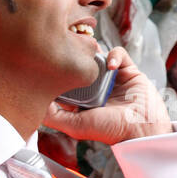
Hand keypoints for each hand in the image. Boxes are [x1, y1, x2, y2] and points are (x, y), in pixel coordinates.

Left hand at [43, 47, 172, 145]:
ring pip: (98, 55)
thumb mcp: (74, 126)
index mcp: (81, 99)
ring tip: (89, 52)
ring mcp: (111, 78)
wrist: (141, 128)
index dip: (59, 69)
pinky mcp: (128, 70)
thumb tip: (35, 103)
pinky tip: (111, 66)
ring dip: (93, 51)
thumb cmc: (109, 130)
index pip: (65, 78)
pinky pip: (118, 54)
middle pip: (80, 63)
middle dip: (75, 55)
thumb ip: (54, 116)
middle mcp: (95, 87)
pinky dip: (114, 55)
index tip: (52, 60)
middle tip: (69, 47)